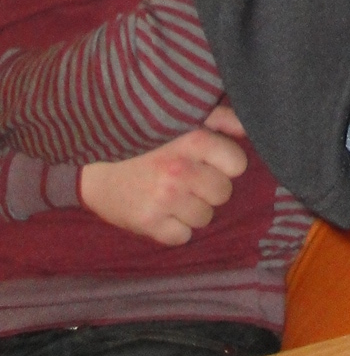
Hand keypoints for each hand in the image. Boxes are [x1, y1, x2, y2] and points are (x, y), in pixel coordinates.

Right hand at [79, 114, 247, 244]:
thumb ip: (221, 119)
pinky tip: (162, 212)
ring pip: (205, 218)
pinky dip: (175, 229)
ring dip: (193, 209)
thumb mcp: (182, 118)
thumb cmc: (145, 139)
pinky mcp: (147, 224)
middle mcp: (180, 170)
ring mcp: (163, 199)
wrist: (93, 166)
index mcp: (193, 139)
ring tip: (174, 194)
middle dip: (210, 188)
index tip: (209, 160)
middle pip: (223, 193)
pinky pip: (182, 237)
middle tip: (189, 179)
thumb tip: (249, 129)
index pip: (238, 165)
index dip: (226, 164)